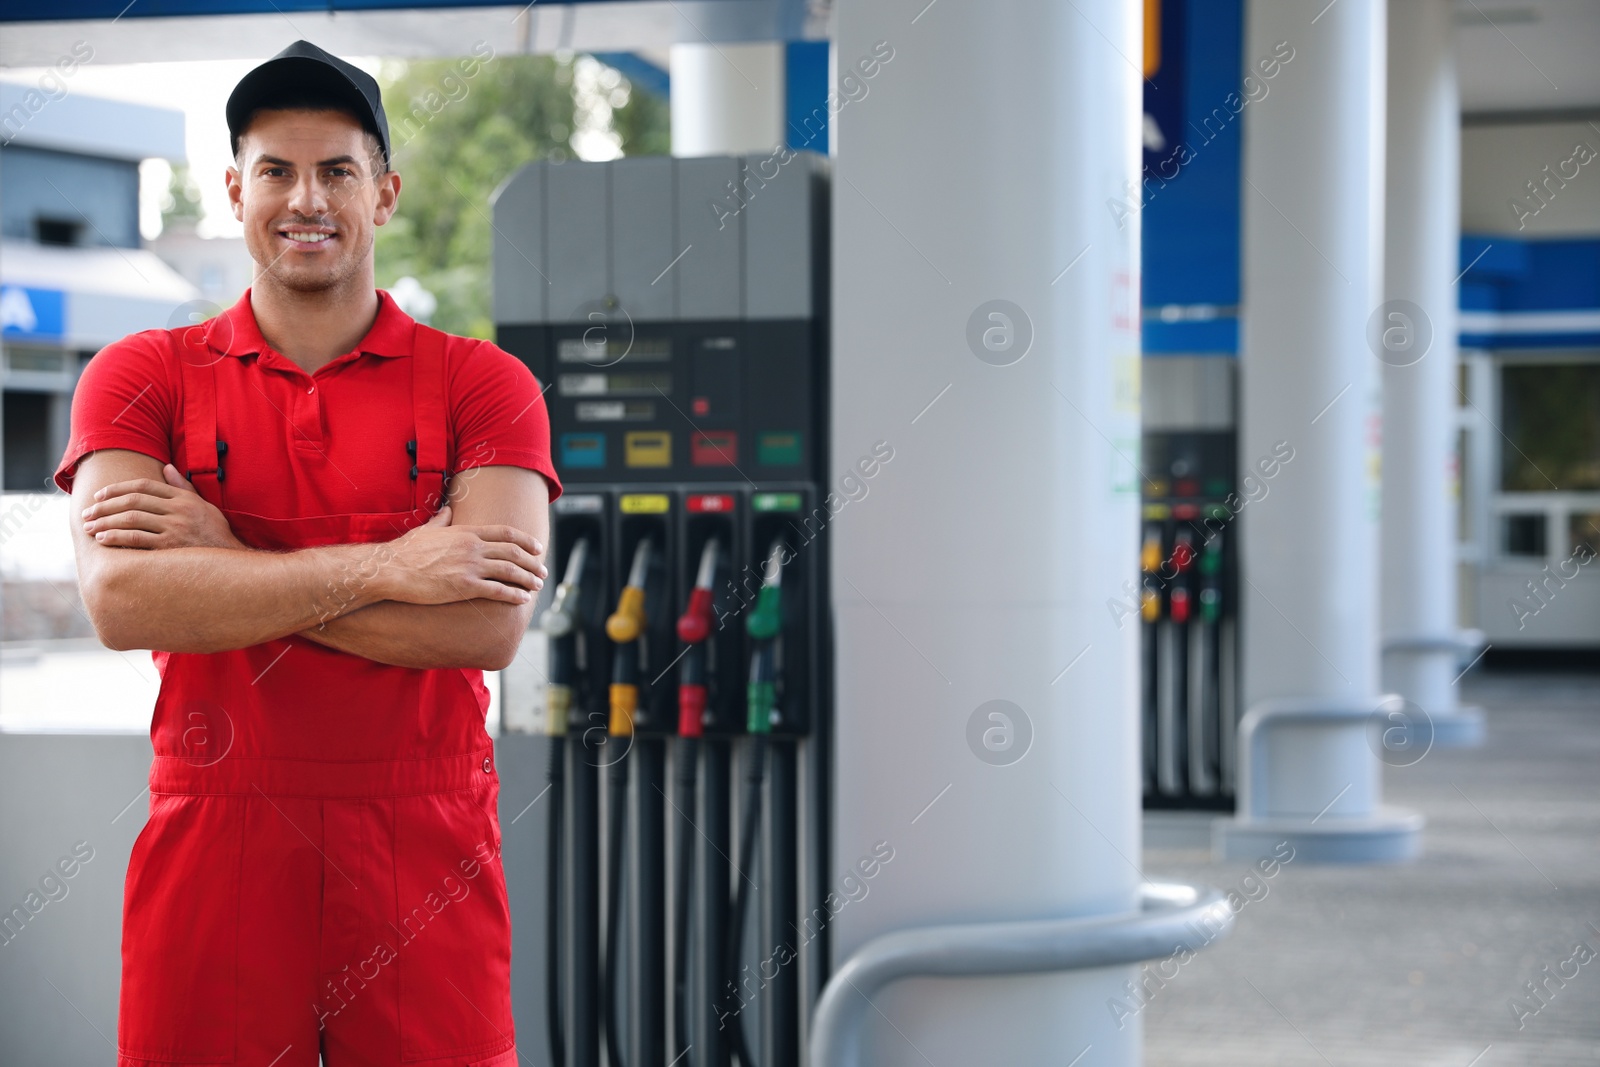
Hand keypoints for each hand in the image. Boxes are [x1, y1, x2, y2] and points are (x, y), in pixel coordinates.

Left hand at [82, 465, 246, 549]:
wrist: (231, 561)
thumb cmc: (215, 533)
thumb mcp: (203, 505)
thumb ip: (183, 487)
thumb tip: (167, 467)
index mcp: (183, 498)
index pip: (144, 486)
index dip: (118, 488)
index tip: (100, 495)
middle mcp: (178, 510)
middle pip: (133, 501)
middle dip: (105, 505)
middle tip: (87, 511)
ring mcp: (174, 529)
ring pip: (131, 519)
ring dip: (105, 522)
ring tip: (89, 527)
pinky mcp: (169, 547)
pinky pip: (136, 539)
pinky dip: (116, 538)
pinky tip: (103, 539)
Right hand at [368, 505, 546, 606]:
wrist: (391, 570)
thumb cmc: (405, 551)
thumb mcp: (426, 529)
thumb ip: (441, 519)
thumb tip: (447, 510)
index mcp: (466, 532)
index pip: (505, 533)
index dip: (525, 540)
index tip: (538, 548)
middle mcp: (472, 547)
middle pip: (513, 552)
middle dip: (532, 562)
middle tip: (543, 571)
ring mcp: (469, 566)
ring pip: (510, 571)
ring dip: (528, 579)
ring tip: (537, 586)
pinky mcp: (464, 586)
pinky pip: (497, 590)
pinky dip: (513, 595)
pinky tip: (523, 599)